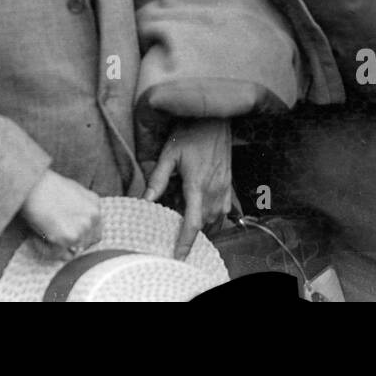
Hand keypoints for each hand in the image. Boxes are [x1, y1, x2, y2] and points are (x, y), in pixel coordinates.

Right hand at [20, 170, 101, 260]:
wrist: (33, 183)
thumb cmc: (46, 186)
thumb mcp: (72, 193)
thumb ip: (79, 210)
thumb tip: (74, 228)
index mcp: (95, 205)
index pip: (96, 232)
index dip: (81, 237)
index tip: (68, 237)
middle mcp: (93, 217)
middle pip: (87, 244)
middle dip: (72, 244)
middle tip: (54, 240)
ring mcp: (82, 228)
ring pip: (73, 252)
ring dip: (58, 248)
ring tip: (43, 236)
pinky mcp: (68, 238)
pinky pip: (58, 255)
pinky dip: (45, 250)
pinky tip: (36, 238)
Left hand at [143, 119, 231, 259]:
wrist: (214, 118)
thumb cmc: (190, 134)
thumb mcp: (169, 154)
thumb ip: (158, 179)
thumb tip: (145, 200)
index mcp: (197, 185)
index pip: (193, 222)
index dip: (186, 242)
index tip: (179, 256)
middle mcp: (214, 190)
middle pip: (204, 224)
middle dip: (192, 233)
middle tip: (175, 233)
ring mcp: (224, 188)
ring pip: (216, 220)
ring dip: (204, 227)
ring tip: (189, 225)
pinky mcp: (229, 184)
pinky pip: (226, 210)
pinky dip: (216, 218)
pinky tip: (205, 215)